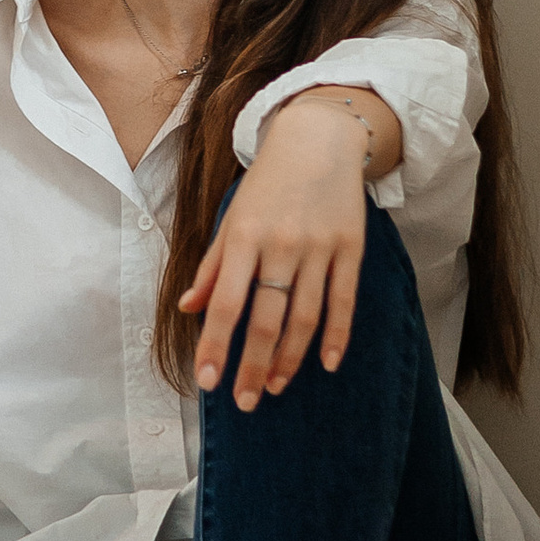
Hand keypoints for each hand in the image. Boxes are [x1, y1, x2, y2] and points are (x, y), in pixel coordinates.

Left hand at [177, 90, 384, 405]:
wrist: (318, 138)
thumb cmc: (267, 184)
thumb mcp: (232, 218)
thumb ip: (212, 265)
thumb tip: (188, 308)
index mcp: (244, 236)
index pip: (226, 303)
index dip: (216, 345)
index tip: (207, 382)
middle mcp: (281, 244)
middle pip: (266, 318)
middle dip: (252, 366)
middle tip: (244, 402)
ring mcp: (319, 247)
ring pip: (305, 317)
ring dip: (288, 358)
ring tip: (274, 387)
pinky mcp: (351, 247)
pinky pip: (344, 300)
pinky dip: (337, 336)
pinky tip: (327, 364)